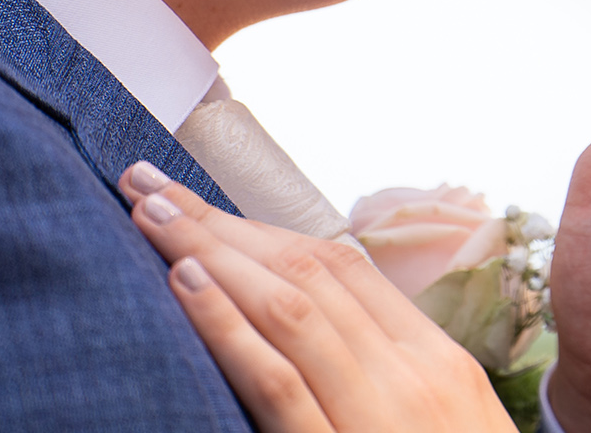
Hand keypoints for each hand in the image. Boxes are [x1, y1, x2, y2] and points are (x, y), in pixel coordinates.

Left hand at [118, 163, 515, 432]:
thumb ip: (392, 384)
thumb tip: (322, 339)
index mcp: (440, 364)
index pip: (346, 269)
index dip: (268, 227)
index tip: (207, 201)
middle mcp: (415, 375)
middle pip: (310, 271)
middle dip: (226, 221)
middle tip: (150, 181)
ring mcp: (382, 418)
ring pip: (291, 307)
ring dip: (212, 250)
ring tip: (150, 212)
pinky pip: (280, 382)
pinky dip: (229, 326)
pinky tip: (184, 286)